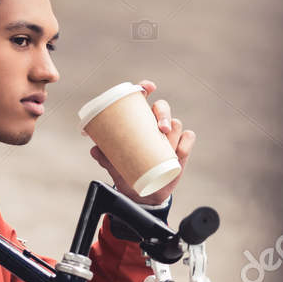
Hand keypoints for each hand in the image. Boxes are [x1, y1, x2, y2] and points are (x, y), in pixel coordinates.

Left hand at [86, 80, 195, 205]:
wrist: (145, 194)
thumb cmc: (130, 175)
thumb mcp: (116, 168)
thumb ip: (106, 158)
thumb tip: (94, 149)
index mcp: (139, 123)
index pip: (143, 99)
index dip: (146, 88)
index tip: (148, 87)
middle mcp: (155, 126)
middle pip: (162, 108)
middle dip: (163, 113)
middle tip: (160, 129)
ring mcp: (170, 137)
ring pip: (175, 123)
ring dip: (172, 131)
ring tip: (166, 145)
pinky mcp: (181, 150)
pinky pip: (188, 138)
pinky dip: (185, 142)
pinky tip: (179, 151)